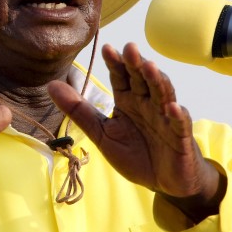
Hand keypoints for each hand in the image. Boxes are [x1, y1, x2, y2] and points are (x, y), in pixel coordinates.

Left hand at [48, 43, 223, 219]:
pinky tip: (172, 107)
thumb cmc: (136, 154)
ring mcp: (165, 117)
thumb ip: (78, 110)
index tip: (107, 49)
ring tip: (150, 67)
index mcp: (128, 101)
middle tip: (129, 48)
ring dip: (157, 80)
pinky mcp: (181, 136)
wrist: (165, 183)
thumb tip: (50, 85)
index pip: (121, 77)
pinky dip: (177, 114)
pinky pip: (180, 123)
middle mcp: (147, 103)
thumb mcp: (102, 133)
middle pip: (142, 79)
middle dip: (136, 64)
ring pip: (162, 94)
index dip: (115, 63)